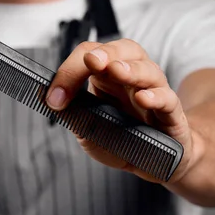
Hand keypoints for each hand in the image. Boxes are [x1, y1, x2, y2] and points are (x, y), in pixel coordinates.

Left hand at [45, 39, 196, 182]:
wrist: (154, 163)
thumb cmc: (121, 140)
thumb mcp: (88, 128)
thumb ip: (71, 111)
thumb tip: (44, 94)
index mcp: (108, 77)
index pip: (91, 56)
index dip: (71, 69)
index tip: (55, 96)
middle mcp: (133, 79)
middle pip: (125, 50)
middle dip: (107, 53)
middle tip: (92, 61)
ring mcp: (154, 94)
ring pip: (148, 71)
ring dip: (130, 69)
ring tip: (116, 71)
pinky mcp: (171, 116)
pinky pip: (168, 99)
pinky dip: (156, 96)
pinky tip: (143, 98)